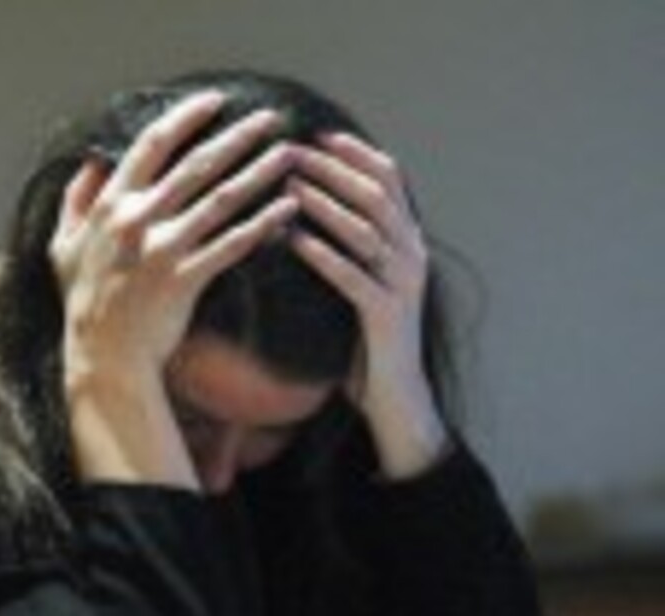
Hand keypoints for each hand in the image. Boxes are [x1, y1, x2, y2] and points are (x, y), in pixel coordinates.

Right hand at [49, 91, 298, 487]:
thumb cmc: (84, 304)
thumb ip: (74, 203)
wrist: (102, 359)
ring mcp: (163, 249)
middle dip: (238, 136)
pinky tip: (287, 210)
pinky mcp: (186, 279)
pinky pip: (232, 244)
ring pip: (221, 199)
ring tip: (289, 155)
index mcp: (110, 205)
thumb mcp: (62, 248)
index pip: (151, 145)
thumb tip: (88, 165)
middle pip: (197, 164)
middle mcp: (137, 220)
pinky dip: (261, 224)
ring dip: (259, 173)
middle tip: (271, 117)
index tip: (215, 101)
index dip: (186, 117)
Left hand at [287, 133, 448, 478]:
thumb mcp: (362, 283)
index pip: (389, 181)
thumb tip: (310, 209)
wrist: (395, 396)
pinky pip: (353, 276)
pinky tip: (294, 240)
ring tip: (289, 186)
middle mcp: (412, 256)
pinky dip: (323, 254)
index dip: (356, 154)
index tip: (320, 133)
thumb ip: (351, 248)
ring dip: (325, 205)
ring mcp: (402, 285)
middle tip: (294, 151)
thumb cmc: (368, 340)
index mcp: (408, 242)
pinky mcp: (387, 315)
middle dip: (334, 170)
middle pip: (376, 196)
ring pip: (365, 230)